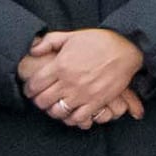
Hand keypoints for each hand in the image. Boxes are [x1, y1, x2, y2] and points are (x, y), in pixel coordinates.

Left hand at [20, 26, 147, 127]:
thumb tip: (32, 50)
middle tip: (40, 99)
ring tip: (54, 106)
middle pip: (43, 101)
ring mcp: (82, 94)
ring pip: (58, 112)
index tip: (30, 90)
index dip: (29, 89)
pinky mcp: (96, 102)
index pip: (35, 84)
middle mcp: (69, 82)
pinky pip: (78, 118)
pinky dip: (71, 118)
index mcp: (60, 65)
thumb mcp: (71, 36)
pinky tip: (70, 113)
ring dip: (53, 111)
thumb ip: (49, 42)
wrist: (126, 49)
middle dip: (38, 102)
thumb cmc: (98, 41)